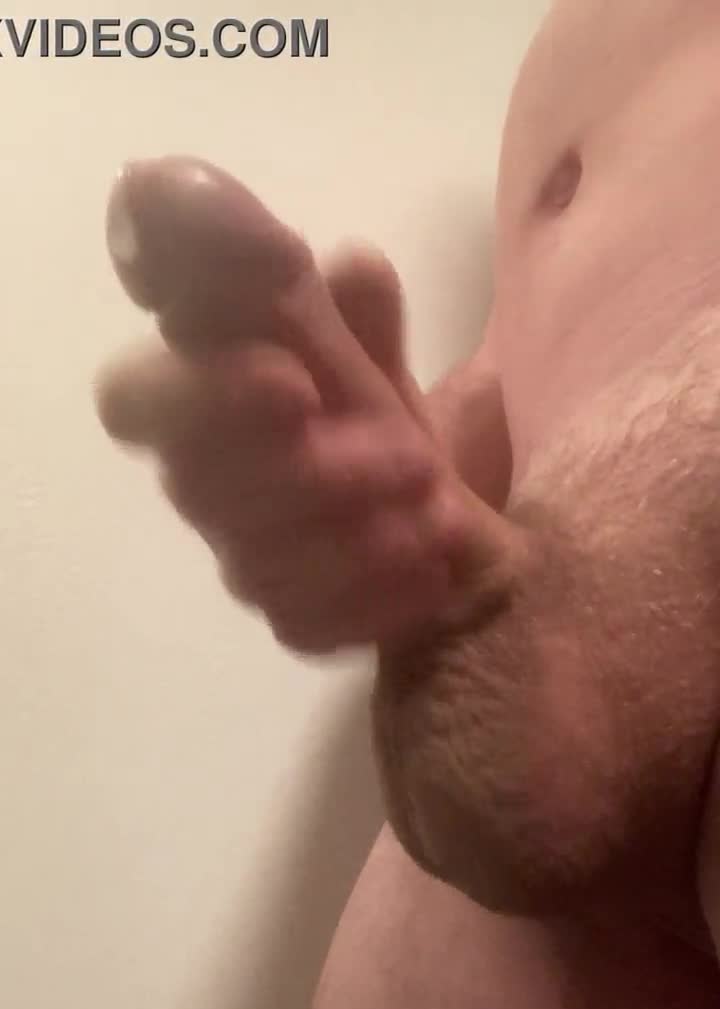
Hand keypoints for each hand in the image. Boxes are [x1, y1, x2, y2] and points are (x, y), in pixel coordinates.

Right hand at [96, 156, 516, 653]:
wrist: (441, 494)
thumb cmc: (371, 395)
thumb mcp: (344, 323)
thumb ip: (282, 276)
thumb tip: (250, 227)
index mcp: (197, 395)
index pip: (134, 399)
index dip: (202, 396)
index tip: (297, 383)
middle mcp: (204, 482)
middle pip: (204, 490)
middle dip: (309, 472)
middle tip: (411, 458)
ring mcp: (243, 558)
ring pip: (257, 566)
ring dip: (356, 541)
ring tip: (442, 519)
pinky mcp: (292, 618)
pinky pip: (311, 625)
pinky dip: (379, 599)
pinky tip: (434, 572)